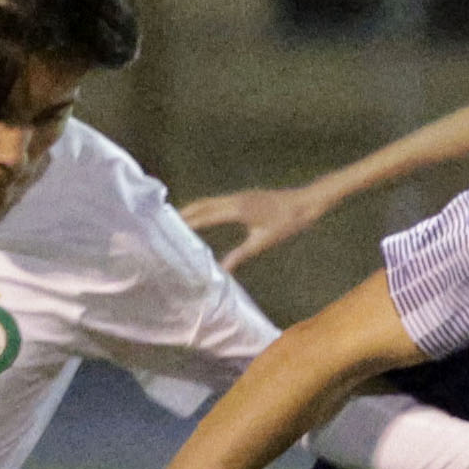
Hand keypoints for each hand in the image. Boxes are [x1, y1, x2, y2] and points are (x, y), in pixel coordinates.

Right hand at [178, 186, 322, 269]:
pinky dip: (204, 209)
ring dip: (191, 210)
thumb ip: (240, 256)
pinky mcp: (243, 198)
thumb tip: (222, 271)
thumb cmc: (287, 223)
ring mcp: (239, 196)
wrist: (306, 202)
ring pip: (208, 202)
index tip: (168, 230)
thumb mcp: (263, 242)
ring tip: (174, 221)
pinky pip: (217, 202)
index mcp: (237, 209)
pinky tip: (200, 217)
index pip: (204, 216)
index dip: (185, 222)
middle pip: (201, 205)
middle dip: (182, 214)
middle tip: (161, 224)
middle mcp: (235, 199)